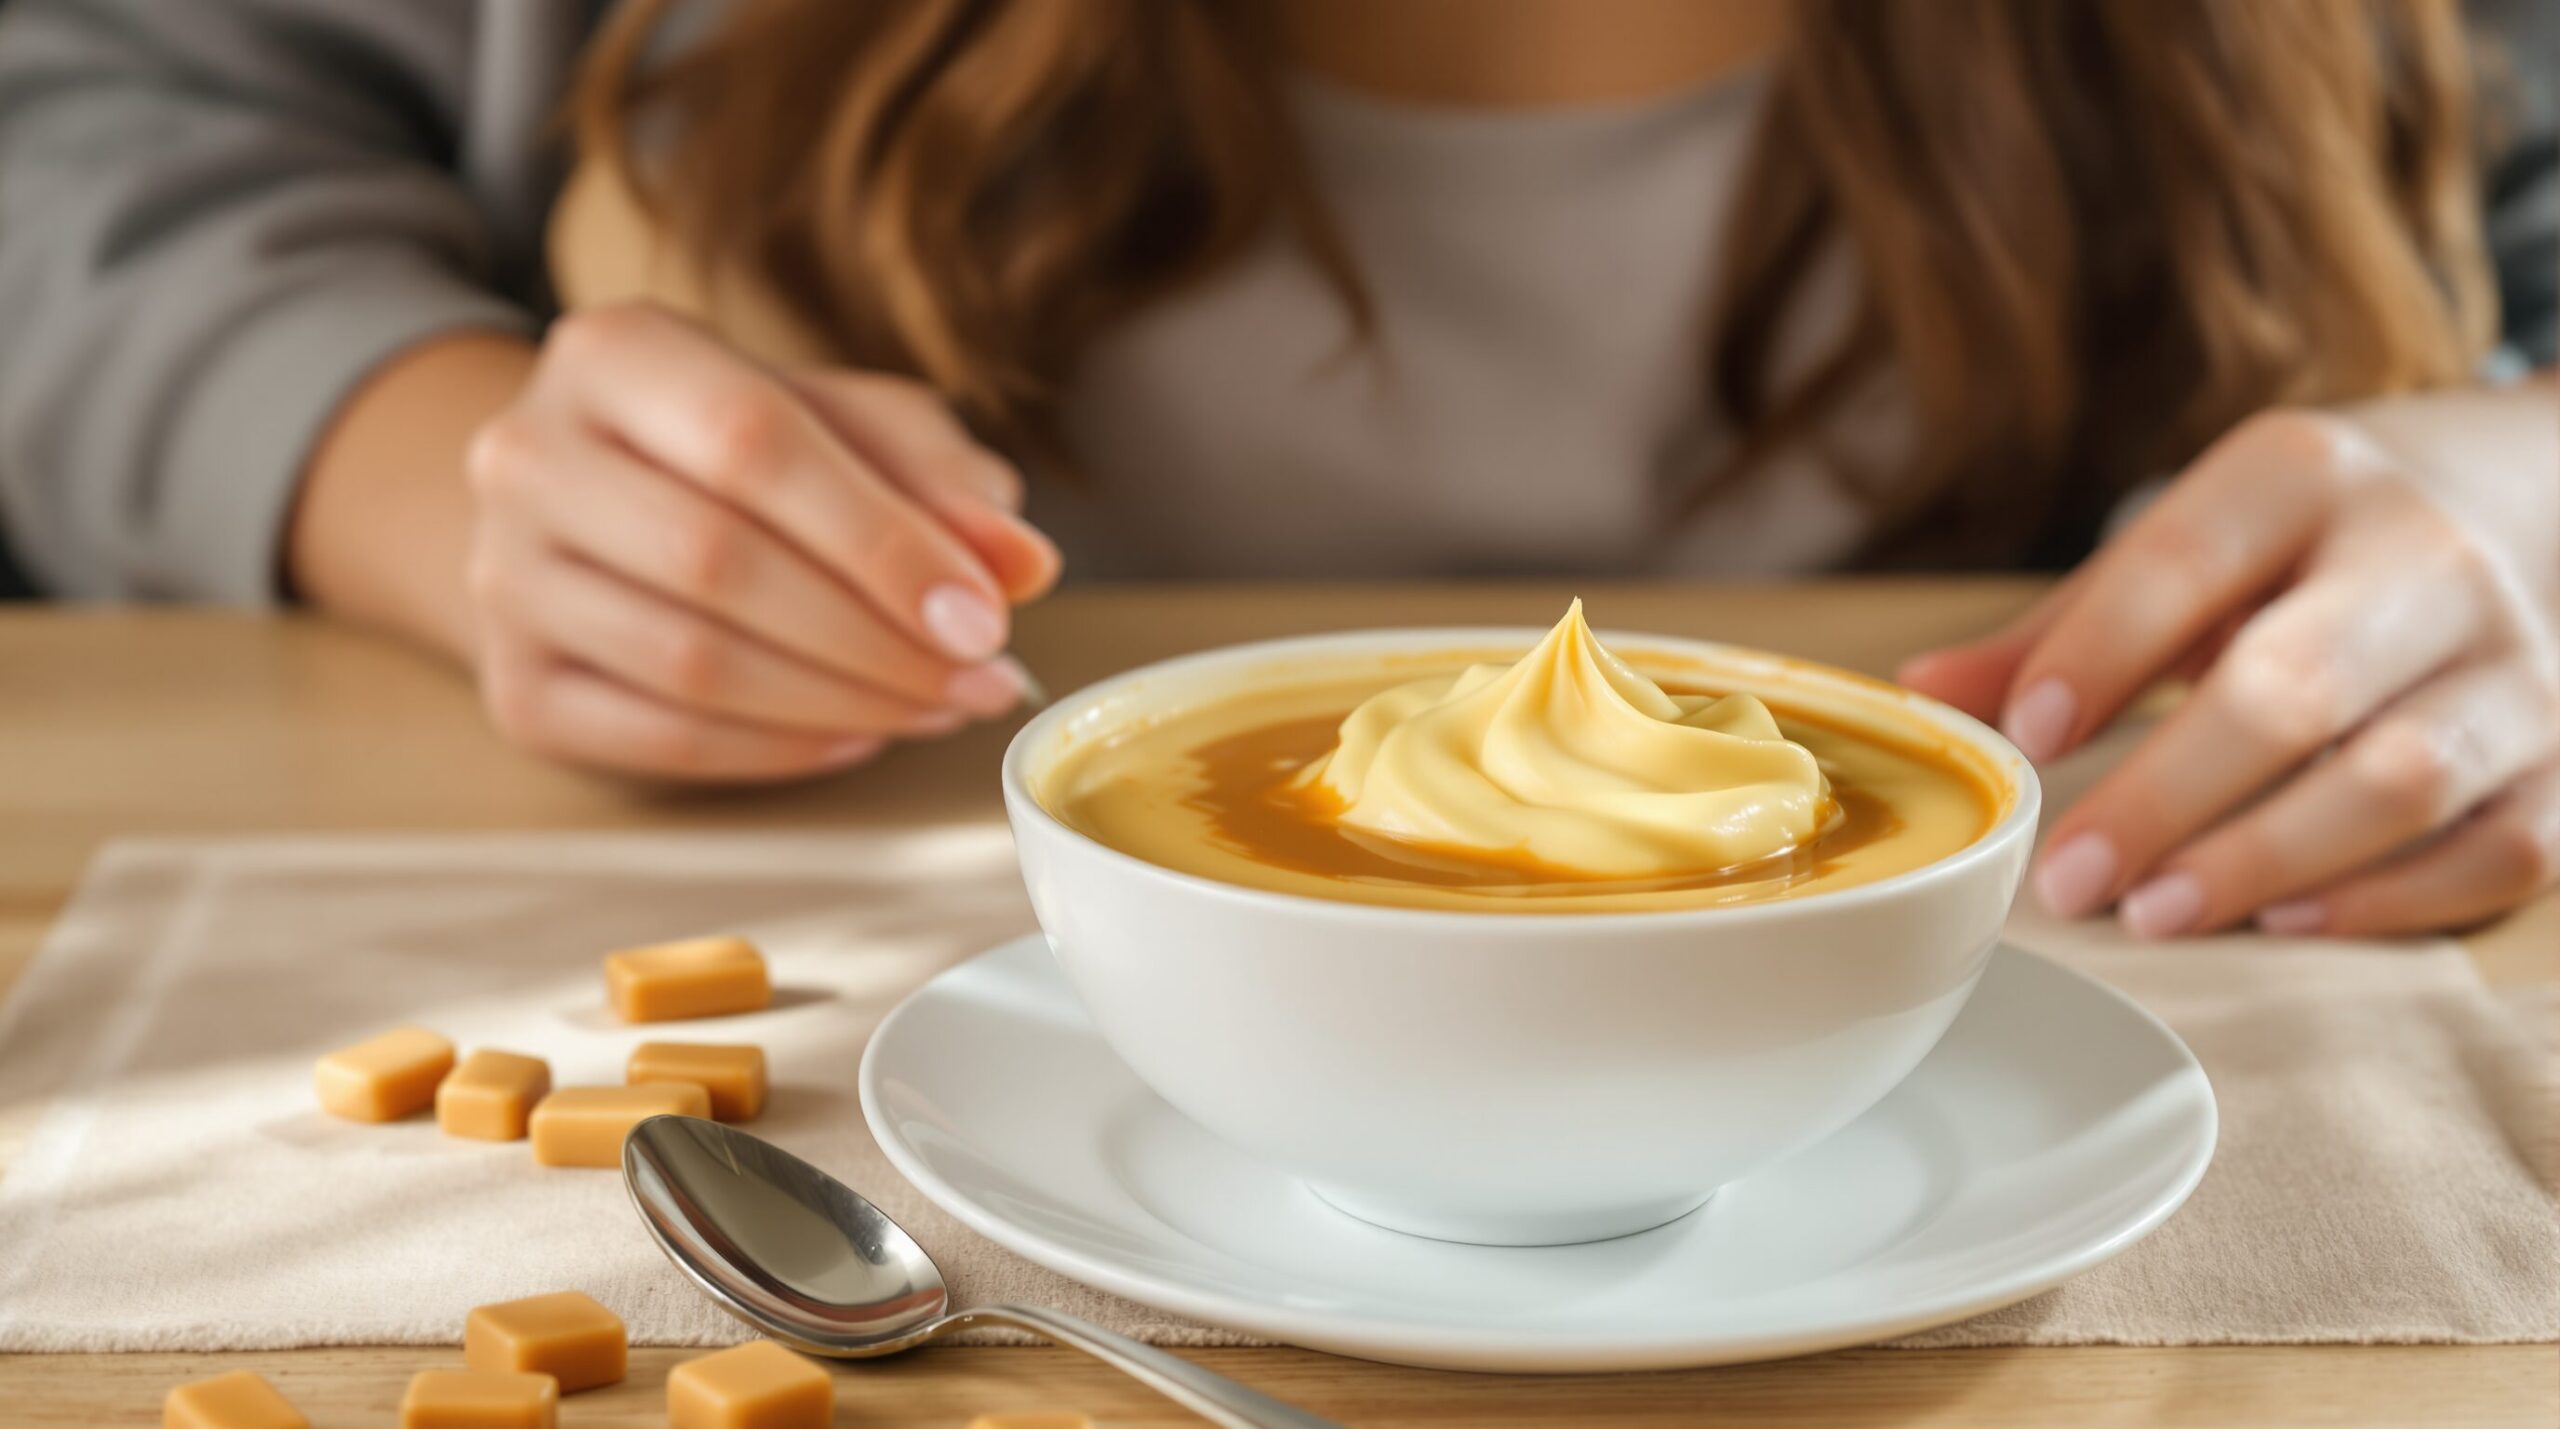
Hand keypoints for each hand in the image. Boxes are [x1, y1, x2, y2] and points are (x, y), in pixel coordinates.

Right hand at [462, 302, 1059, 780]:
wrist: (594, 505)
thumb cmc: (746, 453)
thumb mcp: (855, 426)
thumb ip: (941, 480)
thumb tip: (1018, 562)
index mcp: (614, 352)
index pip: (754, 445)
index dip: (881, 539)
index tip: (984, 612)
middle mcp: (528, 456)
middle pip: (717, 562)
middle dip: (875, 636)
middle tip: (980, 677)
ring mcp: (502, 579)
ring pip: (691, 663)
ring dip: (843, 702)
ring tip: (939, 705)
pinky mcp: (516, 689)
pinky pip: (663, 741)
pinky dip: (780, 752)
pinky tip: (857, 735)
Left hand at [1900, 391, 2559, 937]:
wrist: (2527, 500)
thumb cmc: (2310, 545)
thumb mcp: (2194, 543)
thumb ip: (2066, 627)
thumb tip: (1921, 697)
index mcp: (2303, 479)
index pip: (2185, 561)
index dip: (2097, 655)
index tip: (2022, 741)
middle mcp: (2424, 557)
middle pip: (2293, 688)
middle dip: (2165, 795)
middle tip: (2068, 880)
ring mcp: (2514, 662)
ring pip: (2399, 778)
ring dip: (2263, 859)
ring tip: (2153, 915)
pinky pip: (2496, 849)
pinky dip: (2391, 899)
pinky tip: (2288, 921)